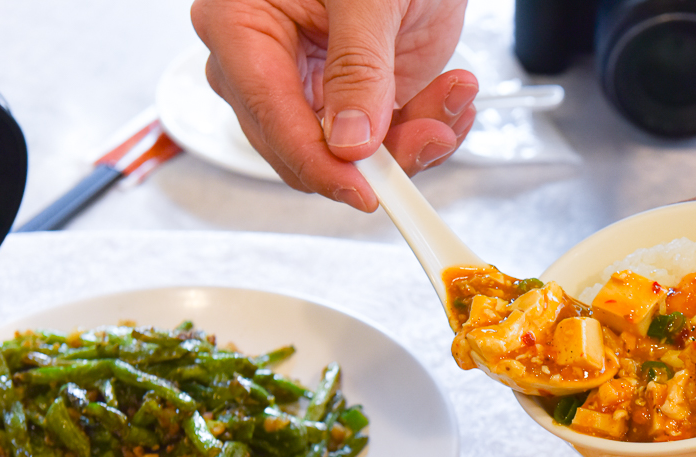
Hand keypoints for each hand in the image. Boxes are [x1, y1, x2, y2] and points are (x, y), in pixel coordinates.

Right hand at [191, 0, 475, 210]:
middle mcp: (266, 63)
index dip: (319, 165)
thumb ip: (358, 67)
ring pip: (352, 155)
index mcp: (241, 26)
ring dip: (416, 138)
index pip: (270, 117)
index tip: (363, 192)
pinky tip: (452, 98)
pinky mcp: (354, 96)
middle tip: (434, 131)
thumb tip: (349, 140)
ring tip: (454, 94)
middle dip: (381, 152)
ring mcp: (311, 83)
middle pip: (307, 149)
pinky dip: (427, 127)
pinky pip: (384, 140)